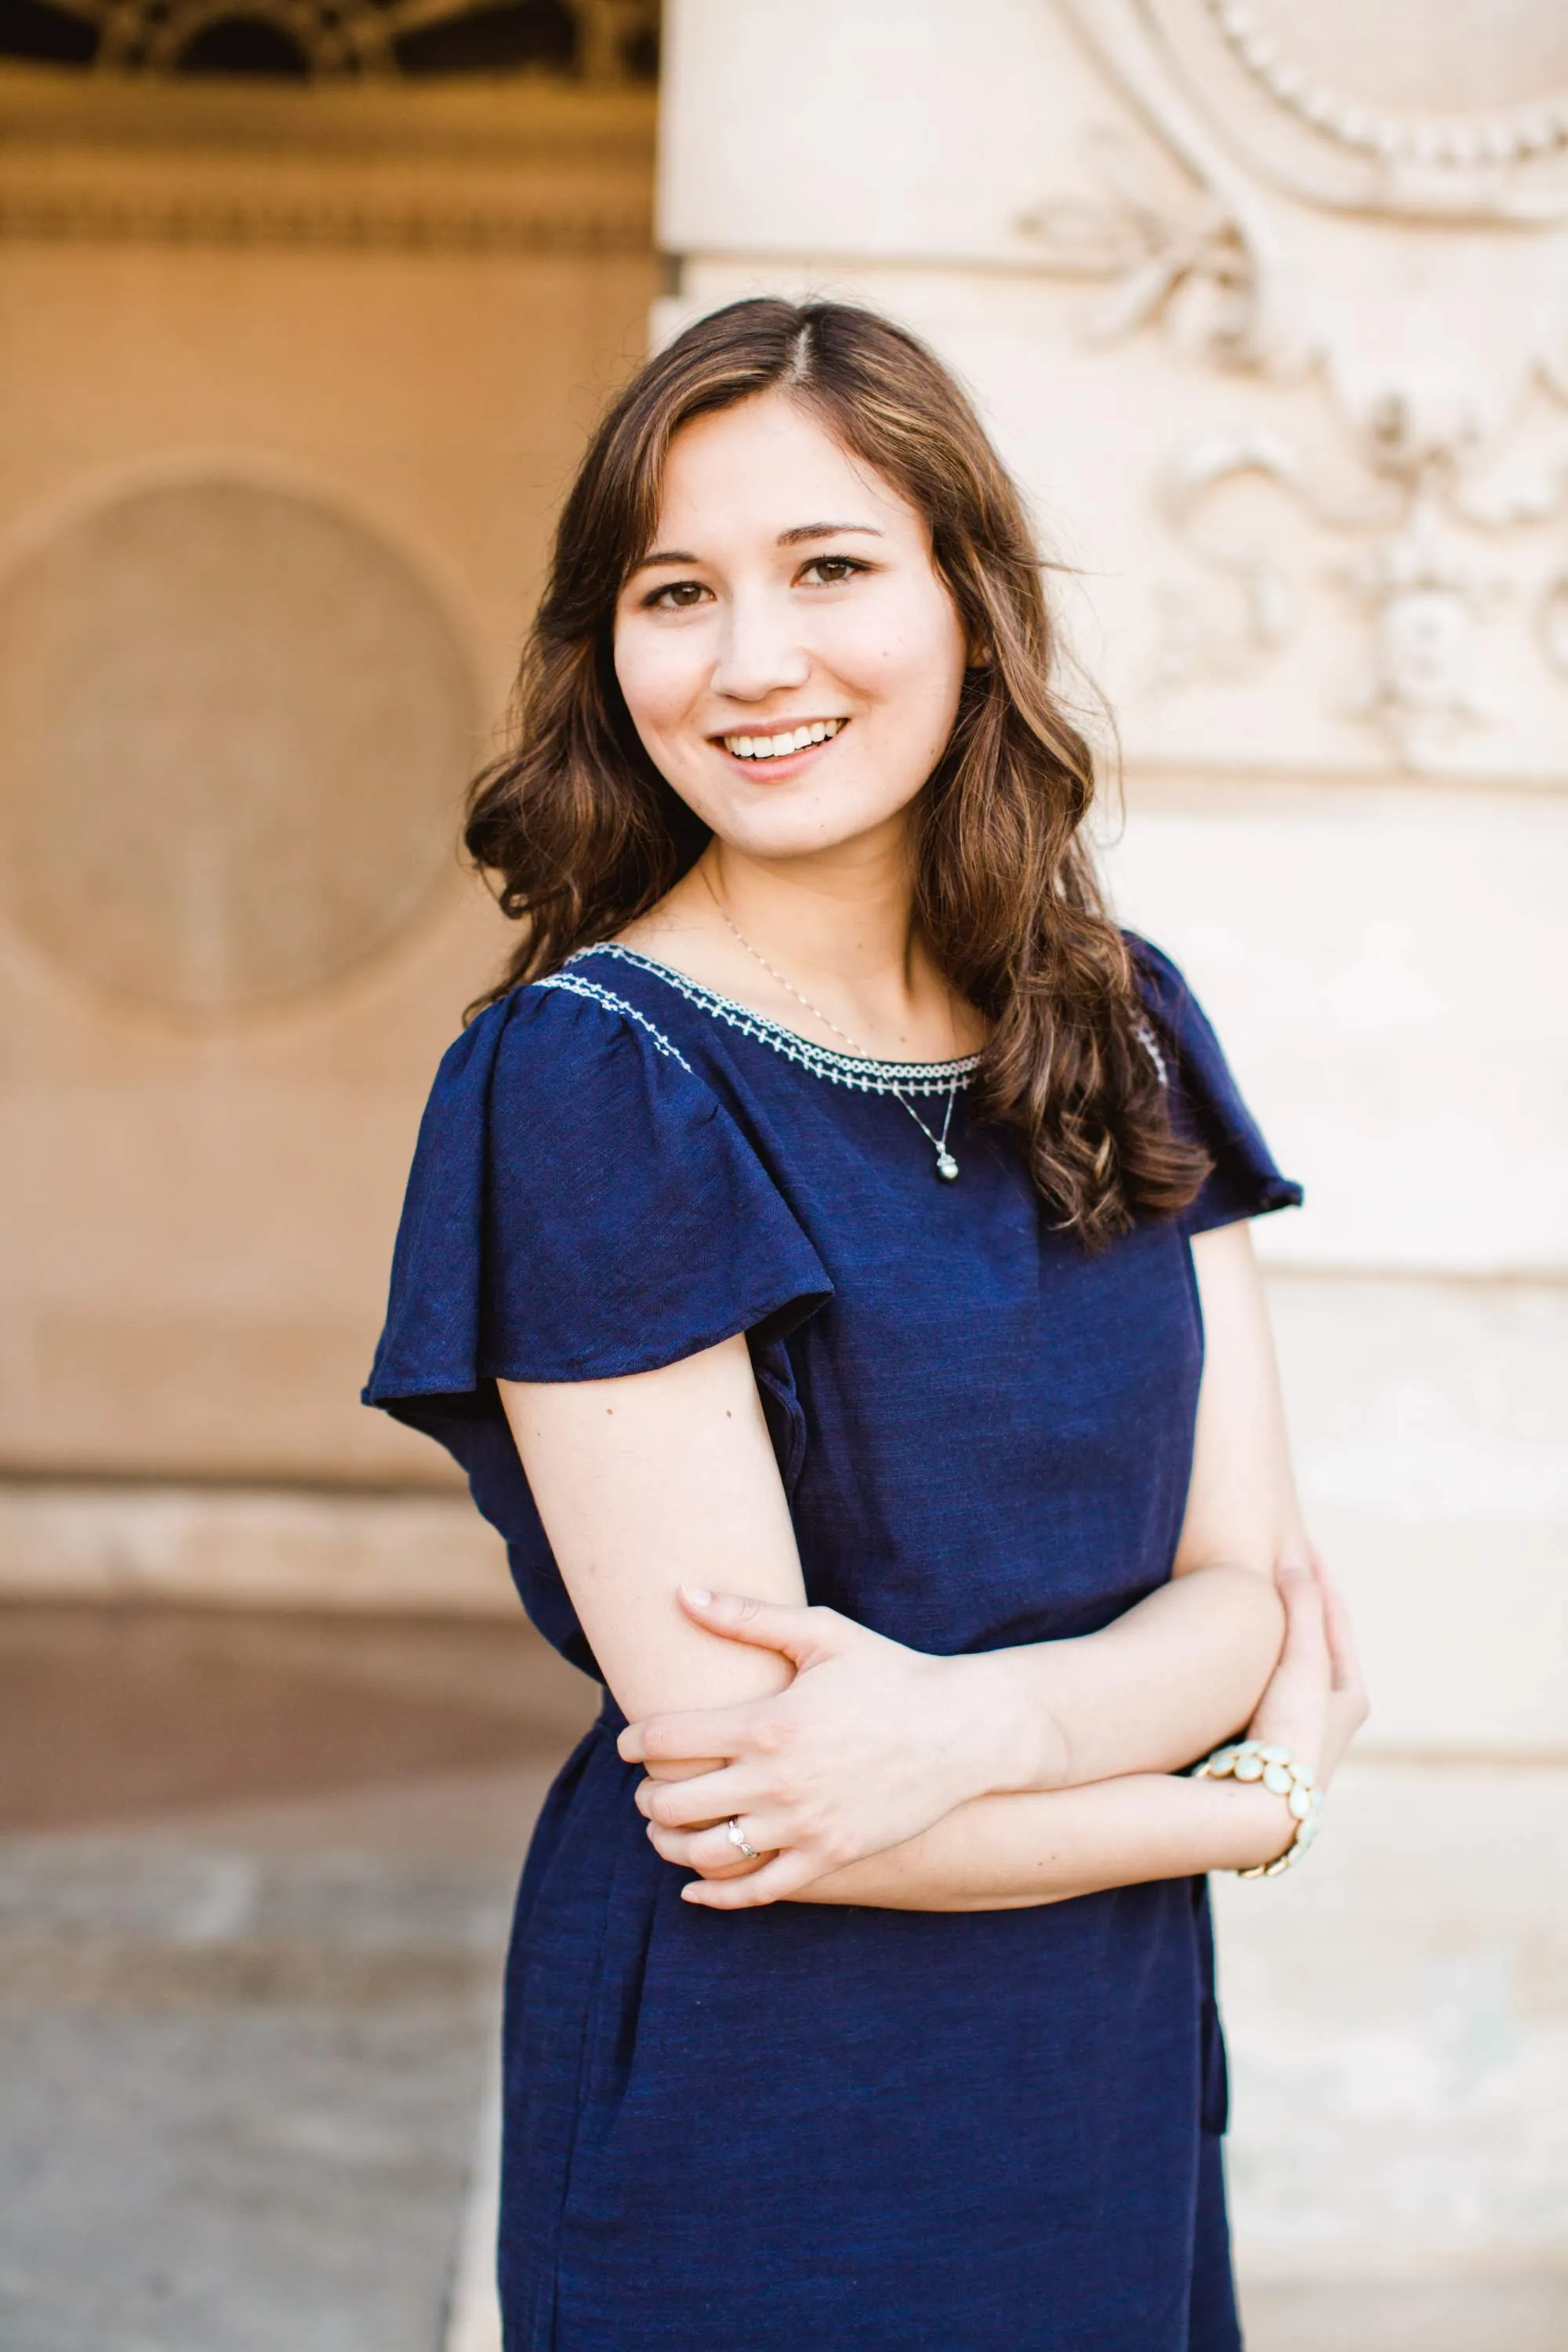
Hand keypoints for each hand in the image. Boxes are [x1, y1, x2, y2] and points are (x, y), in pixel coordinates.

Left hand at [620, 1588, 1010, 1909]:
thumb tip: (682, 1593)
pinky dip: (716, 1895)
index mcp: (767, 1723)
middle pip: (674, 1802)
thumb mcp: (822, 1633)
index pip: (667, 1740)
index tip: (629, 1743)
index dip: (634, 1742)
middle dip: (648, 1795)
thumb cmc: (889, 1672)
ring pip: (706, 1853)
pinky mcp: (830, 1856)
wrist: (961, 1731)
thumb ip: (747, 1616)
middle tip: (649, 1785)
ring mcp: (803, 1826)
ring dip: (671, 1844)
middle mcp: (777, 1781)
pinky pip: (757, 1890)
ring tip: (666, 1828)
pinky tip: (695, 1886)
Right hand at [1246, 1549, 1367, 1785]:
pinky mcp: (1268, 1742)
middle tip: (1280, 1564)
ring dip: (1275, 1631)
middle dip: (1299, 1603)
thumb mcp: (1303, 1661)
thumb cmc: (1291, 1730)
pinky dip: (1254, 1659)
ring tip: (1255, 1599)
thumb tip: (1293, 1561)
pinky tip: (1232, 1653)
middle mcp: (1330, 1712)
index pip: (1335, 1620)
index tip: (1300, 1543)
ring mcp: (1298, 1728)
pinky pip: (1264, 1685)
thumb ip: (1300, 1607)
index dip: (1318, 1579)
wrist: (1263, 1804)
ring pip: (1289, 1665)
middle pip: (1316, 1642)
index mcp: (1351, 1693)